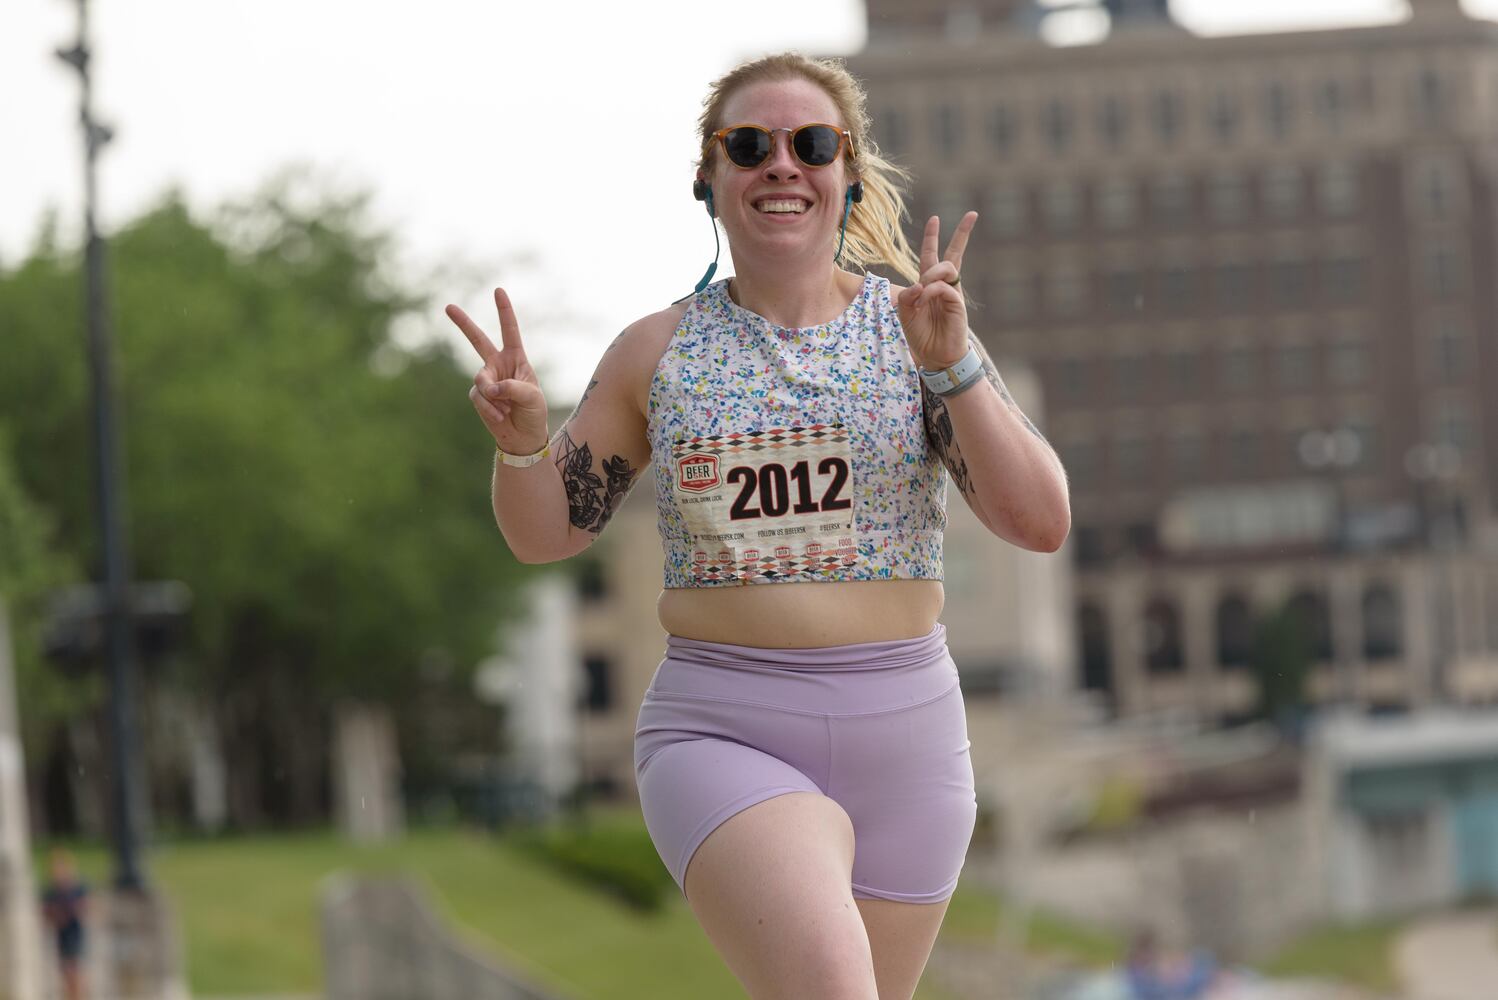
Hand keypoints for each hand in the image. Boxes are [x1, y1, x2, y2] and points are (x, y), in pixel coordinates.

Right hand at [445, 288, 549, 453]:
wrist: (523, 436)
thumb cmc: (533, 412)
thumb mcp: (532, 397)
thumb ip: (512, 387)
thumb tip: (489, 387)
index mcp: (516, 358)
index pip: (510, 331)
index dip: (504, 311)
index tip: (498, 291)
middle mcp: (498, 364)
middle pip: (477, 340)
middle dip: (463, 323)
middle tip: (448, 306)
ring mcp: (486, 379)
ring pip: (480, 379)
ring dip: (493, 396)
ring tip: (506, 409)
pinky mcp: (477, 394)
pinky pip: (479, 397)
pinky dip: (490, 408)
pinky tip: (500, 416)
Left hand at [896, 211, 977, 369]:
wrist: (936, 356)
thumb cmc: (921, 335)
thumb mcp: (905, 313)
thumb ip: (907, 296)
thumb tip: (918, 283)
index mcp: (929, 284)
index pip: (931, 256)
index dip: (932, 238)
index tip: (935, 219)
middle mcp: (943, 285)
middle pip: (953, 253)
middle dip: (962, 233)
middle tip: (973, 215)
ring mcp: (953, 293)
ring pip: (946, 267)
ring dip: (930, 274)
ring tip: (921, 290)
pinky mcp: (958, 303)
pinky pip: (943, 287)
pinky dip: (930, 291)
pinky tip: (923, 303)